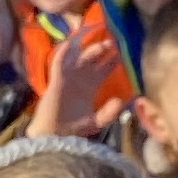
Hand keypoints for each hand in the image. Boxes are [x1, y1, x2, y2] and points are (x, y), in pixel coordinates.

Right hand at [30, 13, 123, 138]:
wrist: (54, 136)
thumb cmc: (74, 129)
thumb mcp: (97, 121)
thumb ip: (110, 112)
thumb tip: (121, 100)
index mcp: (90, 87)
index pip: (104, 69)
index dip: (113, 60)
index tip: (124, 52)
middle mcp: (80, 79)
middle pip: (92, 59)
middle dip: (102, 49)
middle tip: (114, 42)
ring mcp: (67, 78)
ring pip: (78, 57)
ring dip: (88, 48)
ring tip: (101, 41)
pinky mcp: (56, 80)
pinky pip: (58, 63)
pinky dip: (63, 53)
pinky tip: (70, 43)